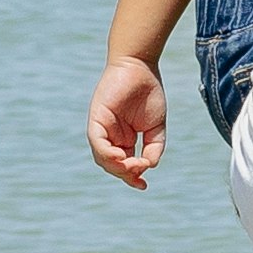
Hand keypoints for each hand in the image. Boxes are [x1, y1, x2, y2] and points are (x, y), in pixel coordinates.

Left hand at [89, 54, 170, 185]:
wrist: (140, 67)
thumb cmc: (149, 93)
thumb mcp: (156, 127)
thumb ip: (154, 148)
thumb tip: (149, 166)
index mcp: (124, 139)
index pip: (123, 165)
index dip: (132, 177)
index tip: (143, 185)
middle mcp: (111, 136)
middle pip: (112, 165)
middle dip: (125, 174)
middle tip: (139, 174)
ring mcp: (102, 128)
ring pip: (102, 158)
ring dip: (116, 167)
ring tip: (132, 167)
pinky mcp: (96, 119)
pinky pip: (97, 142)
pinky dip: (106, 153)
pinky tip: (119, 158)